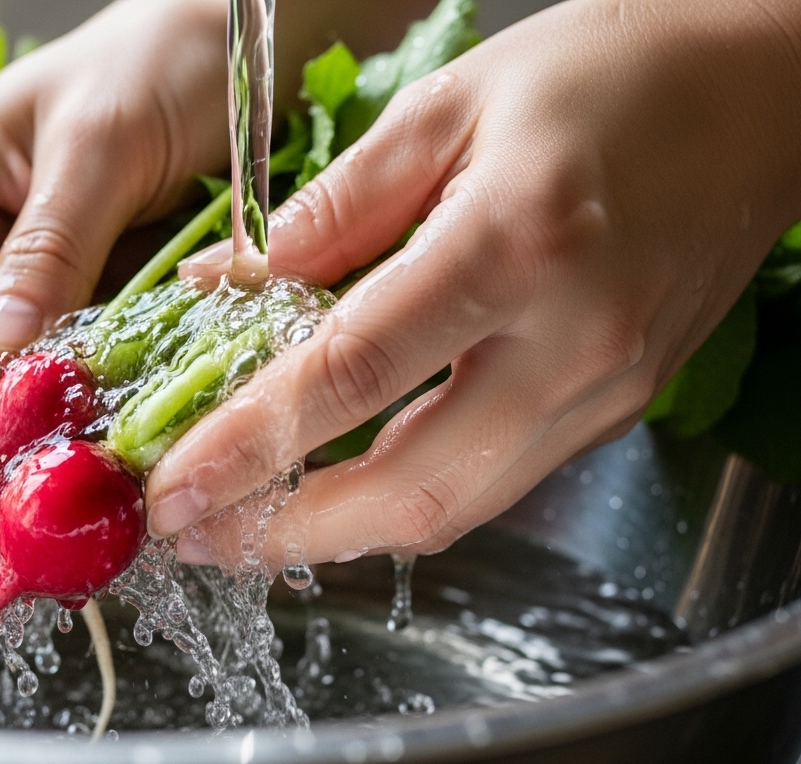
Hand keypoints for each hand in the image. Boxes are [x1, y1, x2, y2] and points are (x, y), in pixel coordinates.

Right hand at [0, 0, 230, 517]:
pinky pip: (81, 393)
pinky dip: (81, 442)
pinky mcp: (108, 322)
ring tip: (33, 529)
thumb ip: (43, 250)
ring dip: (14, 465)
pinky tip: (96, 484)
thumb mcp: (95, 146)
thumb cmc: (159, 60)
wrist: (255, 41)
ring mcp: (43, 299)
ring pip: (7, 401)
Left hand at [148, 0, 800, 565]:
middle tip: (196, 534)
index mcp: (512, 246)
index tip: (175, 485)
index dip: (252, 442)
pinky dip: (403, 499)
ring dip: (340, 532)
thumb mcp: (449, 106)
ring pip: (455, 508)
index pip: (355, 375)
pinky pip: (493, 481)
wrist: (758, 96)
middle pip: (411, 488)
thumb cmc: (608, 76)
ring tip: (247, 524)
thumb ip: (335, 206)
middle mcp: (569, 341)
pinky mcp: (615, 406)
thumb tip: (239, 282)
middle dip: (288, 531)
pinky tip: (339, 485)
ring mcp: (604, 388)